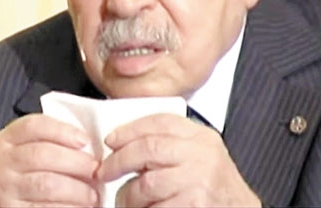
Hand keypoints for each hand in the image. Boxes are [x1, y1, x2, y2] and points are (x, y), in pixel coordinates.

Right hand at [0, 114, 99, 206]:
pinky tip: (81, 206)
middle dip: (75, 162)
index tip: (85, 140)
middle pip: (41, 155)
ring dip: (75, 189)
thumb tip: (90, 145)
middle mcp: (1, 162)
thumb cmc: (27, 167)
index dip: (62, 131)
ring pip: (45, 184)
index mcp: (7, 139)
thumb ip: (54, 140)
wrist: (5, 194)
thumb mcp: (31, 146)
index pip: (34, 126)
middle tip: (95, 169)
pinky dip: (68, 207)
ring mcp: (4, 188)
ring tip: (92, 193)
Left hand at [96, 114, 260, 206]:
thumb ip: (171, 144)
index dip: (130, 129)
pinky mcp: (195, 205)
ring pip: (146, 184)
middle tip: (104, 172)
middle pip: (147, 149)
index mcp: (202, 138)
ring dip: (128, 196)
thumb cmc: (216, 187)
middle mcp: (202, 155)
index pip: (160, 122)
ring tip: (126, 201)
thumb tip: (123, 143)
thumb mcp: (200, 155)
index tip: (111, 139)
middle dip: (118, 161)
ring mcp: (200, 181)